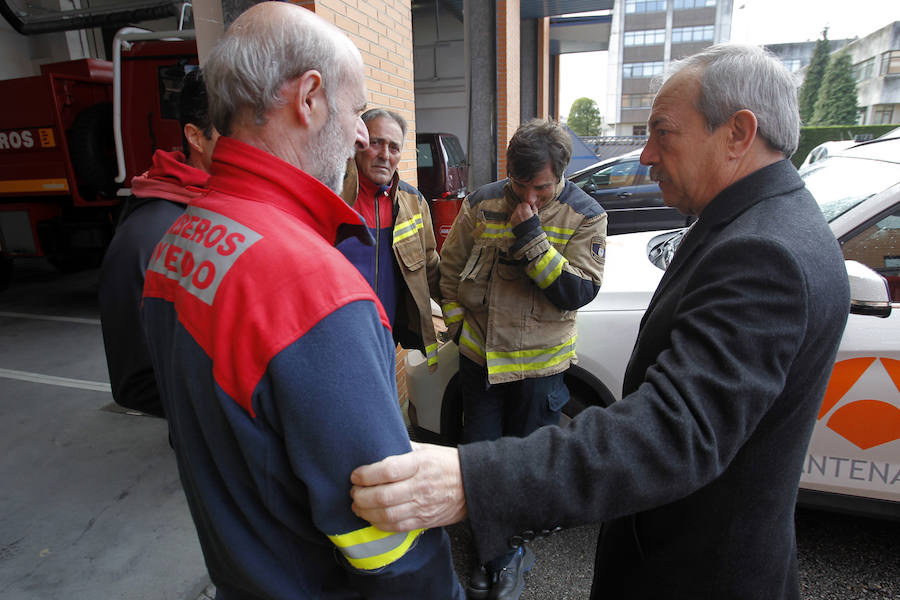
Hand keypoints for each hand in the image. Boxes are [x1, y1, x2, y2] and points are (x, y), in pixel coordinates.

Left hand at [350, 442, 467, 530]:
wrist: (473, 485)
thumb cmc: (448, 464)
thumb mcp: (427, 449)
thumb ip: (403, 449)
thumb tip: (379, 446)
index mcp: (420, 464)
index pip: (388, 470)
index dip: (366, 474)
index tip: (355, 475)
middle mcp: (420, 486)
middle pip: (383, 496)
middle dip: (360, 496)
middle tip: (353, 491)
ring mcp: (422, 506)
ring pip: (386, 514)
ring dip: (366, 512)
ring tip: (357, 505)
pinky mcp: (423, 520)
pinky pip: (396, 526)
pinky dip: (379, 524)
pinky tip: (372, 517)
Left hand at [509, 200, 535, 227]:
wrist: (528, 233)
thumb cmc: (533, 224)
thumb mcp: (536, 214)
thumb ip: (534, 207)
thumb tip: (532, 203)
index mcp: (525, 208)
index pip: (525, 203)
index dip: (527, 206)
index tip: (528, 209)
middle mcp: (519, 211)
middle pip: (519, 206)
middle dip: (522, 208)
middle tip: (526, 213)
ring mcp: (514, 215)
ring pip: (516, 210)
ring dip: (519, 212)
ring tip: (523, 218)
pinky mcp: (512, 220)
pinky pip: (513, 216)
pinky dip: (516, 217)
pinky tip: (520, 221)